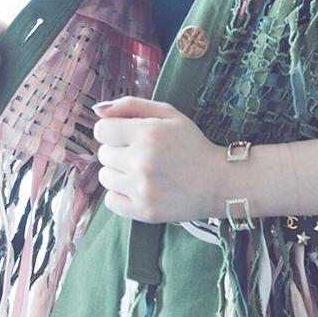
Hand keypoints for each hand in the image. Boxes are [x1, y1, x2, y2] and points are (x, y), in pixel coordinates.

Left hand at [93, 97, 223, 223]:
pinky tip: (138, 189)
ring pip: (105, 177)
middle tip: (141, 156)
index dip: (113, 132)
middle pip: (103, 154)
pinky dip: (120, 195)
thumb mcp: (169, 114)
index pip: (101, 130)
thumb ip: (131, 105)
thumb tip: (98, 110)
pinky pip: (110, 201)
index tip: (127, 137)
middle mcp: (143, 161)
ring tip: (141, 173)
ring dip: (118, 174)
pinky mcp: (144, 211)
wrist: (219, 182)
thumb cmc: (192, 145)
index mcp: (148, 133)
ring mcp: (143, 188)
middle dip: (118, 152)